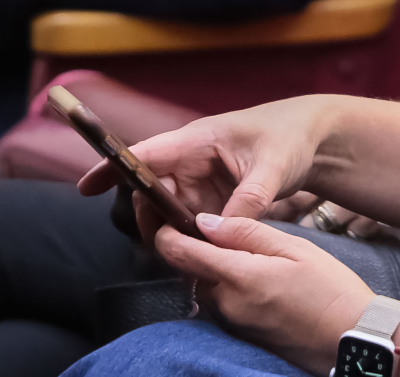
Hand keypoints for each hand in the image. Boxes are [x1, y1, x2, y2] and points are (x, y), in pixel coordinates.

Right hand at [78, 96, 335, 236]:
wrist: (314, 139)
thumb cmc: (290, 138)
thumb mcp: (273, 167)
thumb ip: (248, 199)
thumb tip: (219, 230)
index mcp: (198, 141)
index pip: (145, 154)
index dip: (113, 169)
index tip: (86, 188)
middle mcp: (190, 161)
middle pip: (151, 195)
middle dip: (153, 223)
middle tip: (167, 252)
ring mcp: (198, 182)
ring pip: (167, 214)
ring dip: (171, 236)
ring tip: (186, 260)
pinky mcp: (209, 199)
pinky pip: (188, 222)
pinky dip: (189, 240)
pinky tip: (198, 259)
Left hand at [155, 214, 372, 374]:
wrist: (348, 337)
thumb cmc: (329, 288)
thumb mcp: (295, 248)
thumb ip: (247, 233)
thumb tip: (205, 222)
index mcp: (238, 277)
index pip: (182, 254)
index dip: (167, 234)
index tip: (166, 218)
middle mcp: (225, 304)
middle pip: (190, 272)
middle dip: (191, 249)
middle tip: (209, 227)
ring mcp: (230, 322)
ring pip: (205, 287)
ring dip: (210, 268)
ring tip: (237, 250)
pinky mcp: (238, 333)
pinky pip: (220, 304)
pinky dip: (224, 286)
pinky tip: (249, 275)